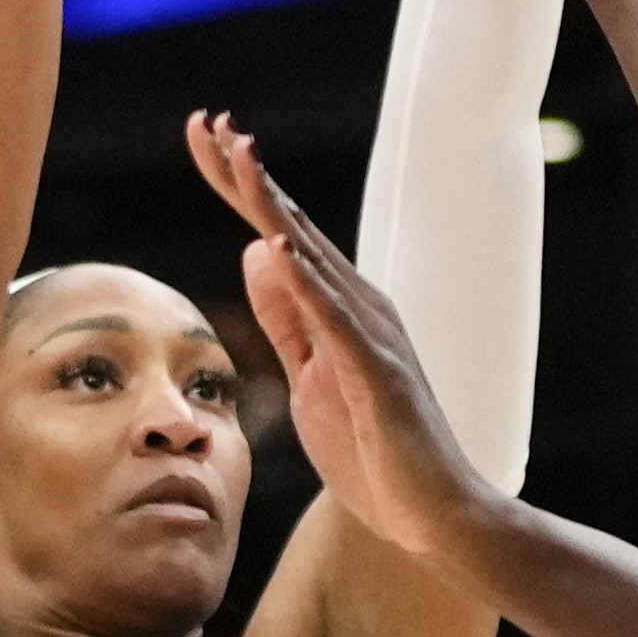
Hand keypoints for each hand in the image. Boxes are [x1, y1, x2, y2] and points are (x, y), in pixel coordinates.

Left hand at [185, 112, 496, 559]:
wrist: (434, 513)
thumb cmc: (375, 449)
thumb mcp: (310, 377)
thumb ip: (285, 318)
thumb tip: (254, 252)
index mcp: (338, 308)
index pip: (279, 236)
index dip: (240, 188)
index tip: (203, 139)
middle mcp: (358, 306)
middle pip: (292, 228)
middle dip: (248, 175)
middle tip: (208, 123)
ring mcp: (371, 336)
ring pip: (313, 258)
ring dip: (274, 207)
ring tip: (240, 158)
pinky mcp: (377, 374)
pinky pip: (335, 321)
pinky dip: (305, 281)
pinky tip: (277, 247)